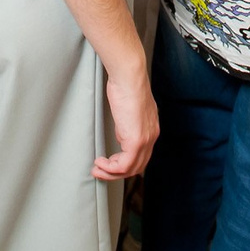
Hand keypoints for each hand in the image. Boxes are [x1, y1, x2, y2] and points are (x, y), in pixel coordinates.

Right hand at [95, 57, 158, 179]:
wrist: (129, 77)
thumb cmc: (126, 85)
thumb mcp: (128, 110)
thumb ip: (128, 125)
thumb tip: (121, 136)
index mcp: (151, 129)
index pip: (142, 156)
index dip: (125, 164)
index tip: (109, 163)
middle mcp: (151, 137)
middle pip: (138, 166)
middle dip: (117, 173)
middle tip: (100, 171)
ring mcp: (145, 140)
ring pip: (131, 169)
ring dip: (111, 173)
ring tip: (97, 169)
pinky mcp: (136, 140)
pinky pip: (124, 165)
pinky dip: (110, 168)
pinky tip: (100, 163)